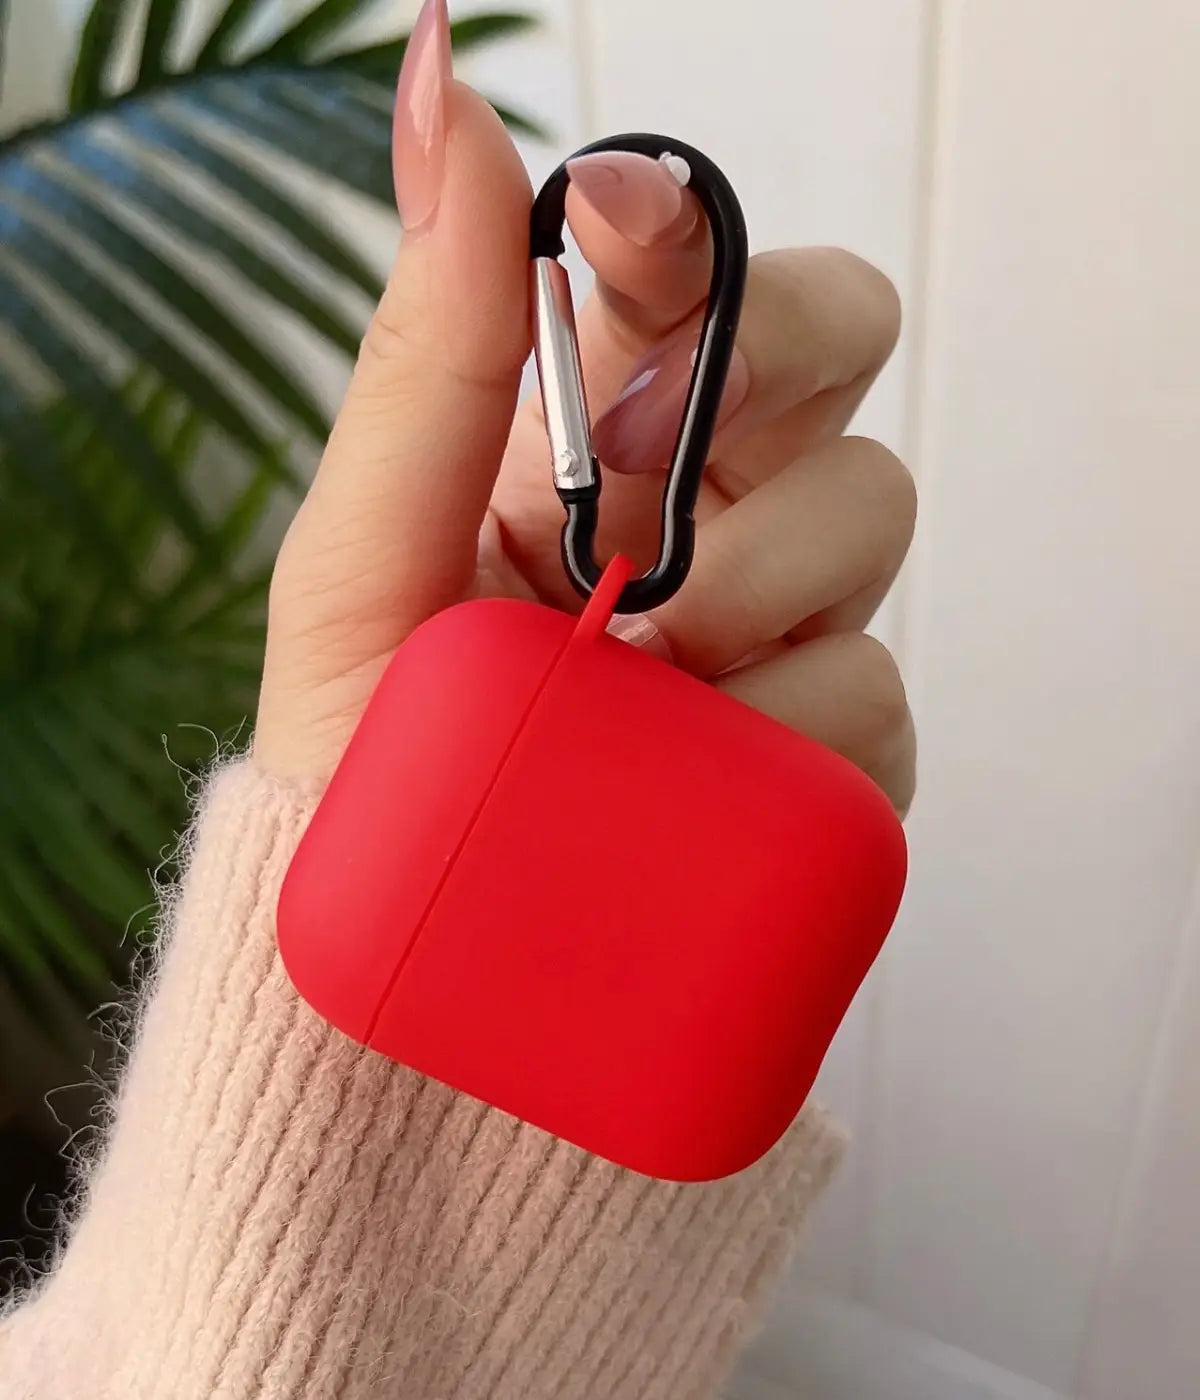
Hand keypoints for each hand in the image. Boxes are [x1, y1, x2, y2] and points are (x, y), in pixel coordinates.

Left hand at [256, 5, 915, 815]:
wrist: (409, 972)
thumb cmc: (368, 753)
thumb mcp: (363, 553)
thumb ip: (429, 348)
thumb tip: (440, 95)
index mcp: (592, 441)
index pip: (698, 272)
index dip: (686, 228)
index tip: (613, 232)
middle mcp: (706, 511)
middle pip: (838, 346)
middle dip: (749, 388)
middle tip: (629, 488)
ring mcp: (780, 632)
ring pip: (874, 512)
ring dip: (753, 579)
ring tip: (639, 669)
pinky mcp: (826, 759)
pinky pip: (879, 696)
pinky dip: (790, 725)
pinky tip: (701, 769)